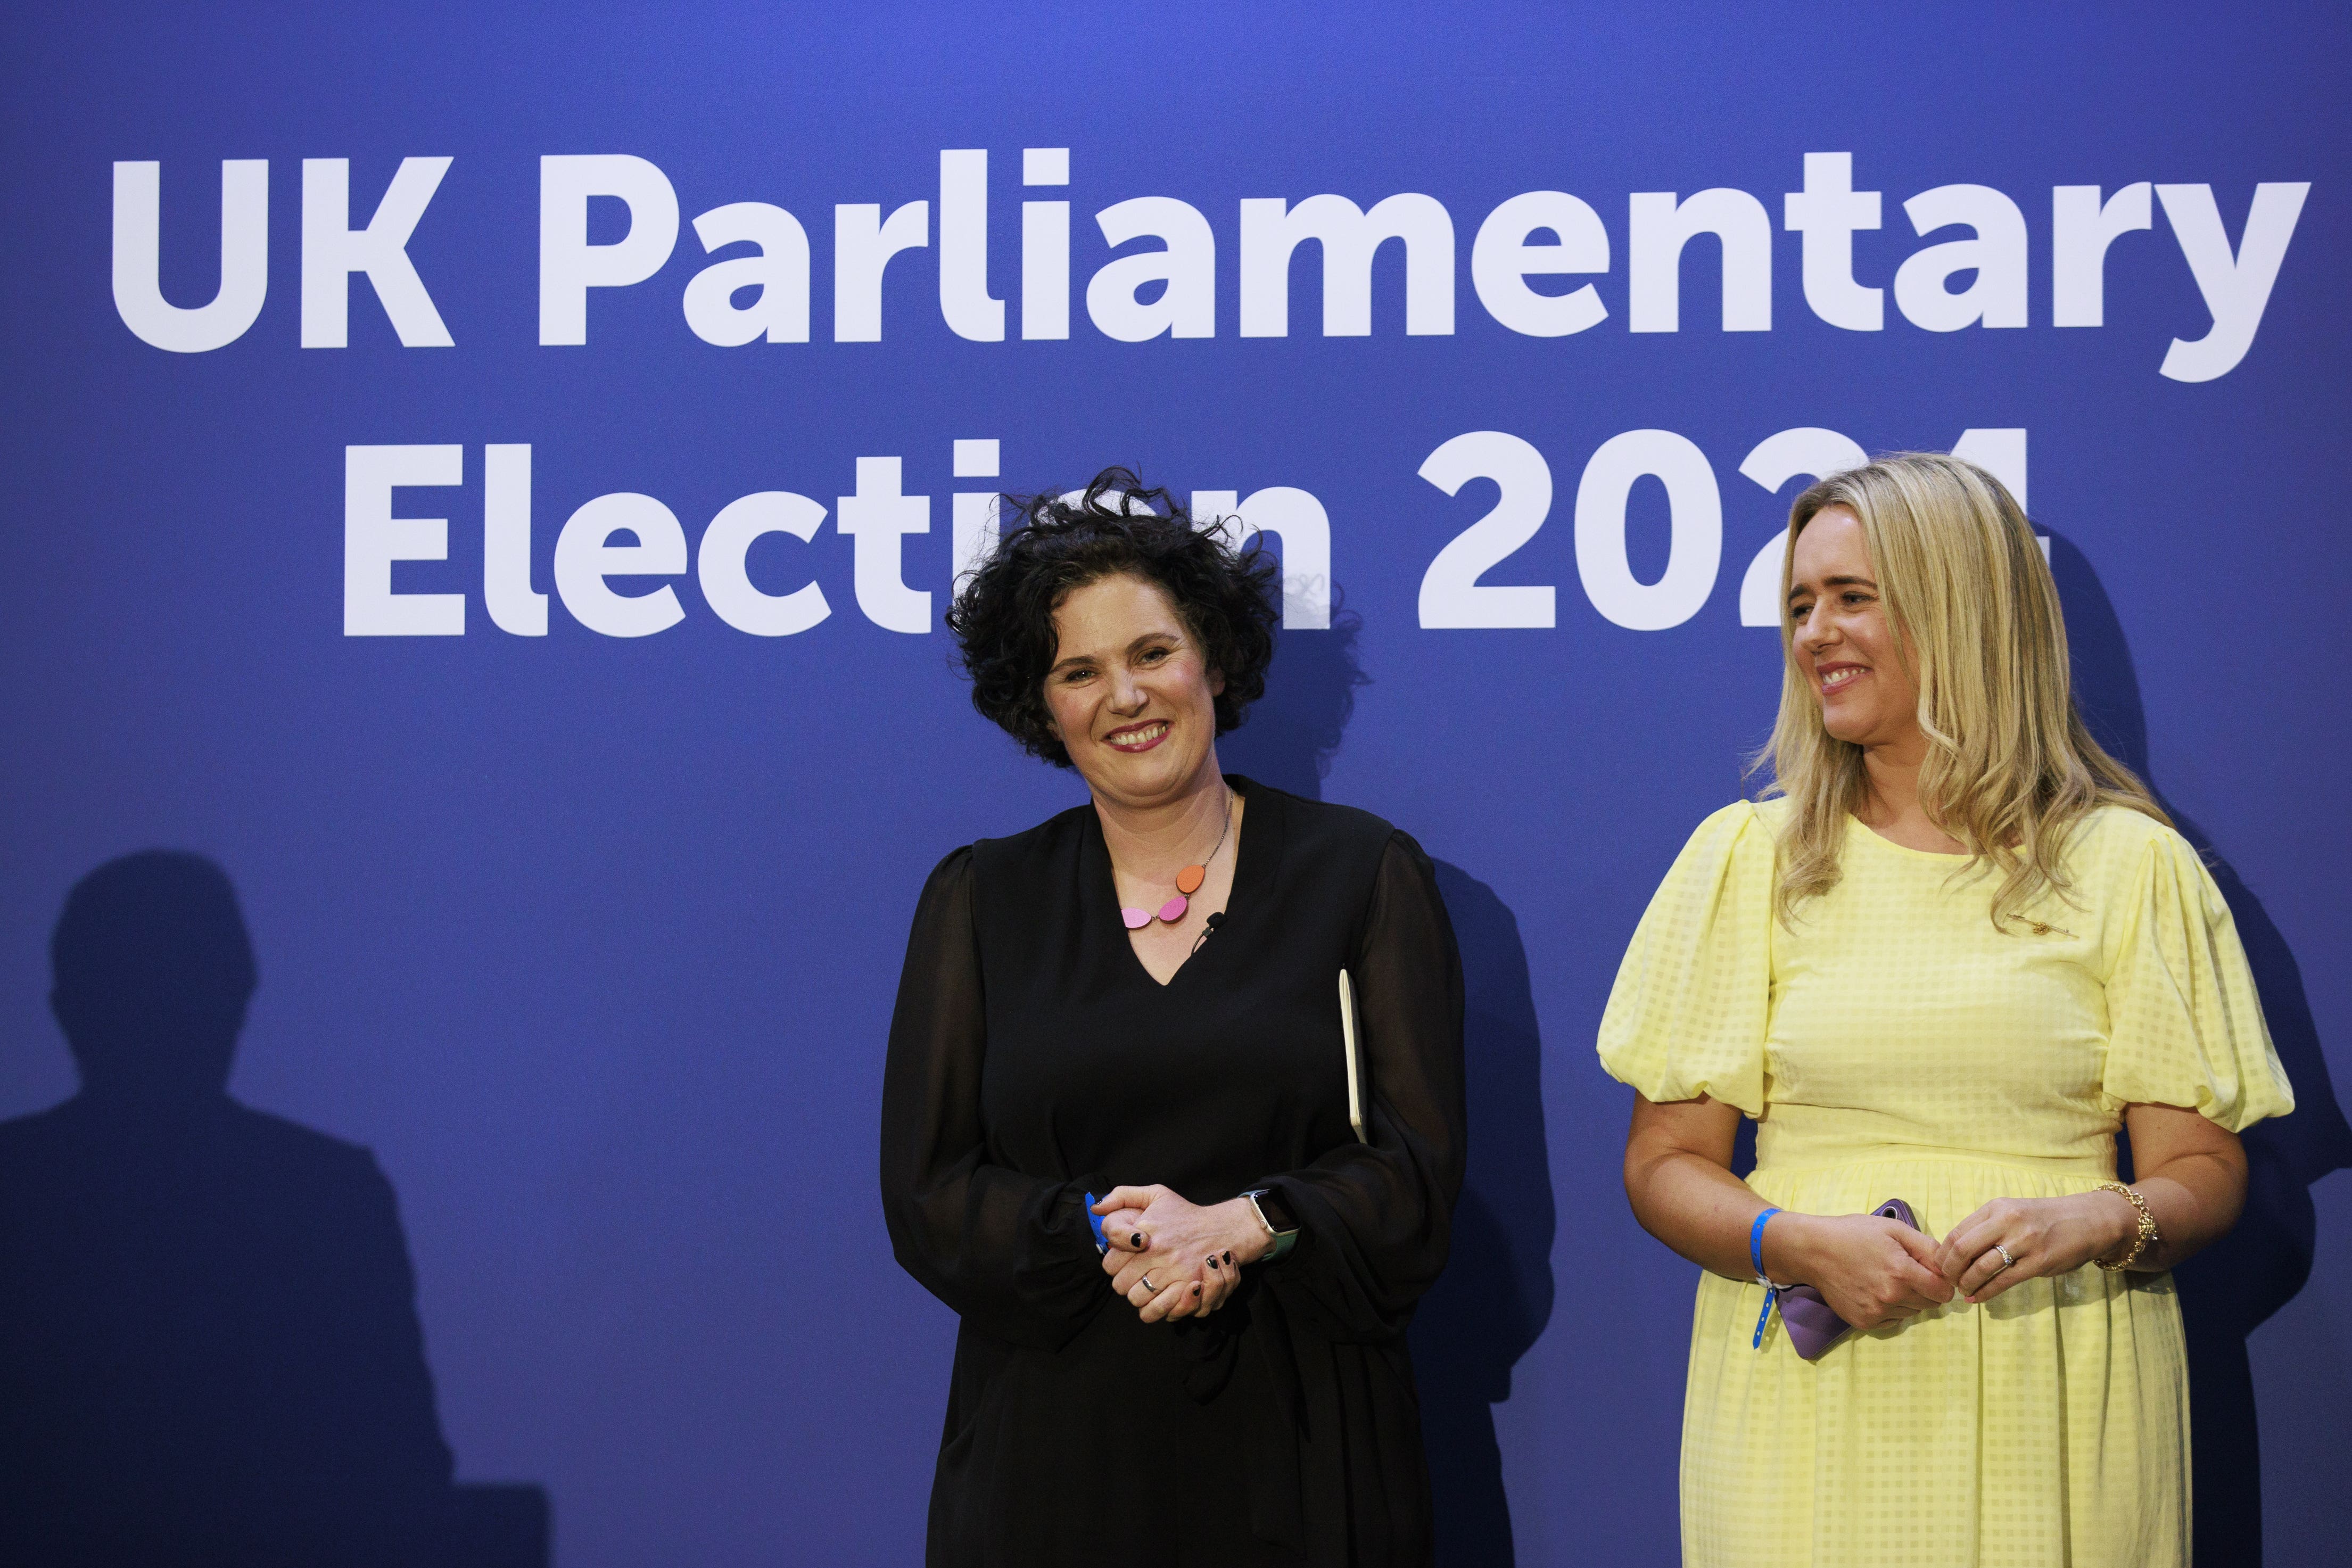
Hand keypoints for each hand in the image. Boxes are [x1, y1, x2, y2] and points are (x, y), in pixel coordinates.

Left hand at [1092, 1185, 1260, 1321]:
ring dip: (1138, 1297)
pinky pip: (1156, 1310)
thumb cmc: (1184, 1213)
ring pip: (1136, 1300)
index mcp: (1144, 1232)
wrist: (1220, 1229)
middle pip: (1120, 1285)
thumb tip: (1096, 1210)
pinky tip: (1155, 1300)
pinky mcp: (1186, 1288)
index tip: (1124, 1261)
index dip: (1114, 1265)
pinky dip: (1152, 1310)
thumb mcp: (1155, 1194)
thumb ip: (1122, 1196)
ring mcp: (1172, 1272)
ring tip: (1146, 1287)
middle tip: (1135, 1276)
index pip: (1110, 1263)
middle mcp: (1156, 1253)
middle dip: (1124, 1283)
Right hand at [1765, 1211, 1954, 1331]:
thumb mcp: (1894, 1229)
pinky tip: (1874, 1290)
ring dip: (1907, 1299)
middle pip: (1930, 1304)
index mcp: (1902, 1273)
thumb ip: (1927, 1247)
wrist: (1813, 1251)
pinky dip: (1890, 1308)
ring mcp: (1877, 1313)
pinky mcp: (1864, 1322)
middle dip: (1925, 1289)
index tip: (1930, 1272)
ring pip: (1911, 1312)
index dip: (1941, 1281)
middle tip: (1905, 1271)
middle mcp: (1891, 1298)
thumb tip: (1947, 1266)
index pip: (1943, 1292)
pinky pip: (1892, 1320)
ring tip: (1885, 1278)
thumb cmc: (1854, 1234)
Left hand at [1933, 1192, 2139, 1303]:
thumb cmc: (2044, 1219)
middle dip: (1950, 1270)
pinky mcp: (2040, 1262)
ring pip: (1981, 1267)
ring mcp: (2024, 1241)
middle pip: (1963, 1249)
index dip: (1943, 1254)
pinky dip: (1986, 1292)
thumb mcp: (2012, 1212)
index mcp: (1996, 1207)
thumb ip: (1986, 1227)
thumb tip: (1954, 1252)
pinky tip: (1978, 1298)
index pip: (1956, 1232)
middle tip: (1948, 1282)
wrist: (2089, 1220)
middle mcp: (2007, 1221)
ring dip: (1967, 1283)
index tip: (1939, 1267)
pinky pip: (2004, 1281)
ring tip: (1964, 1291)